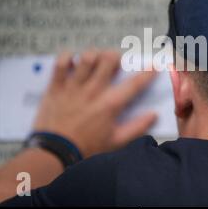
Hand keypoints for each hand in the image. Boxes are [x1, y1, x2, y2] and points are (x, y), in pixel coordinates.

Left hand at [33, 49, 156, 157]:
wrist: (54, 153)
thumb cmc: (86, 148)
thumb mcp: (116, 142)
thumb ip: (137, 127)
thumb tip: (153, 115)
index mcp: (110, 104)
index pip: (134, 83)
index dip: (147, 73)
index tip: (153, 67)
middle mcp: (93, 91)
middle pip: (109, 60)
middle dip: (116, 56)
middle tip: (115, 62)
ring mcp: (73, 87)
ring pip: (87, 57)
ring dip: (94, 55)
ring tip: (95, 60)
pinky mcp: (56, 86)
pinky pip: (60, 62)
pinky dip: (67, 57)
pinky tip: (72, 61)